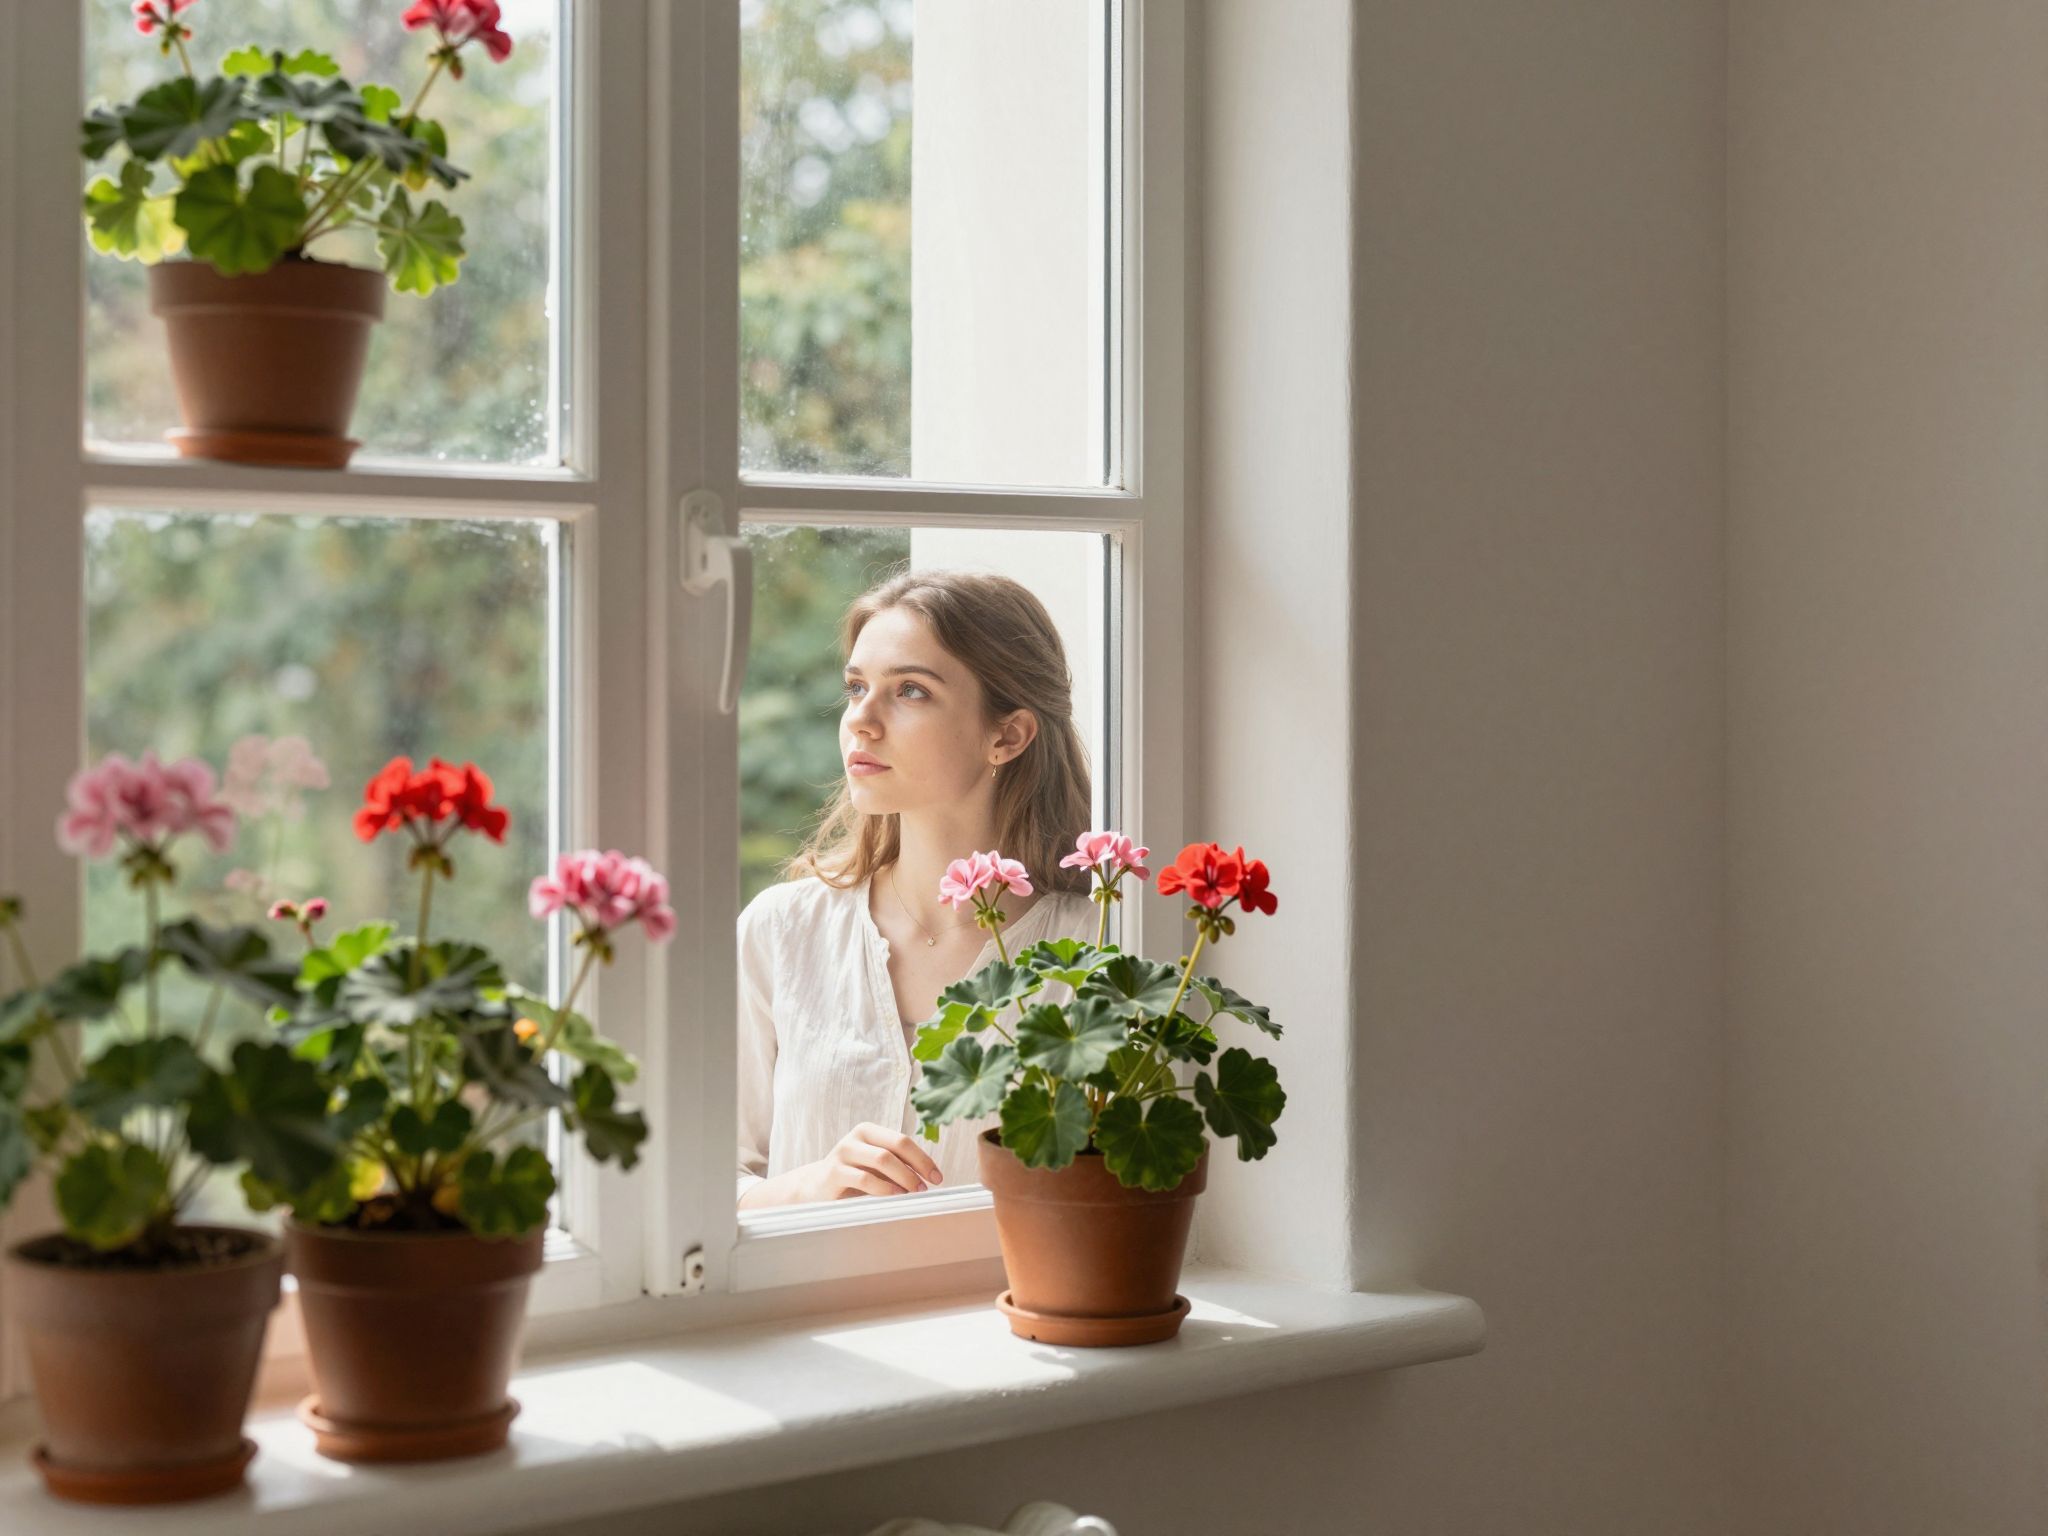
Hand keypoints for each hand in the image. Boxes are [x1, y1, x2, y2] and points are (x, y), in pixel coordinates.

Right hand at [800, 1122, 945, 1202]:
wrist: (815, 1188)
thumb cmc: (853, 1177)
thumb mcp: (874, 1167)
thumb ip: (897, 1165)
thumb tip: (929, 1177)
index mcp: (868, 1131)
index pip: (902, 1141)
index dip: (923, 1159)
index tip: (937, 1178)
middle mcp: (855, 1138)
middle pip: (894, 1148)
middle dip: (915, 1168)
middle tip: (926, 1188)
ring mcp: (843, 1153)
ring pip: (882, 1160)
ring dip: (903, 1178)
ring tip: (913, 1194)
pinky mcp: (833, 1172)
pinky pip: (864, 1179)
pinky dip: (884, 1188)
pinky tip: (894, 1197)